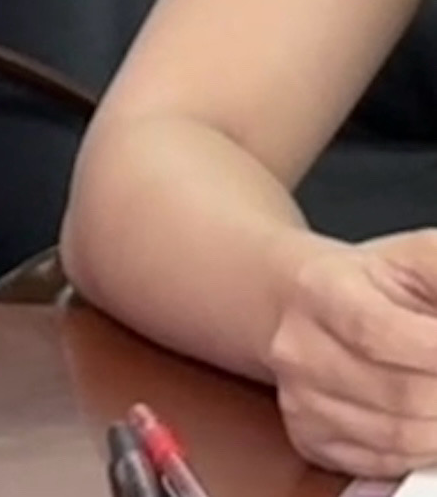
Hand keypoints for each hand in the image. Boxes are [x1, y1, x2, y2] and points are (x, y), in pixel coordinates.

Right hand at [267, 230, 436, 474]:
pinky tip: (428, 416)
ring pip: (399, 436)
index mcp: (321, 289)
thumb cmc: (366, 283)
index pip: (381, 333)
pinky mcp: (311, 436)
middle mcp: (298, 347)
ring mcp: (301, 397)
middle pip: (402, 394)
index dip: (436, 349)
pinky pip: (386, 461)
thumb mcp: (416, 258)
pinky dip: (424, 448)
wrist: (297, 302)